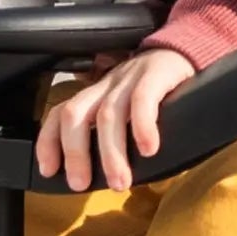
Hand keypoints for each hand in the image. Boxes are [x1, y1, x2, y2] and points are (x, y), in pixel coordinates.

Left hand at [37, 48, 195, 193]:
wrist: (187, 50)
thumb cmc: (159, 92)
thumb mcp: (128, 111)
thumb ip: (115, 136)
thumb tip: (106, 178)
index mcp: (96, 95)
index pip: (60, 114)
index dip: (49, 142)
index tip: (49, 171)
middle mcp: (107, 86)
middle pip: (75, 114)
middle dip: (74, 152)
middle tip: (80, 184)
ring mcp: (130, 78)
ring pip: (108, 113)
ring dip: (111, 153)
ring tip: (120, 181)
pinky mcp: (156, 74)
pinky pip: (143, 99)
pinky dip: (142, 126)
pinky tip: (149, 150)